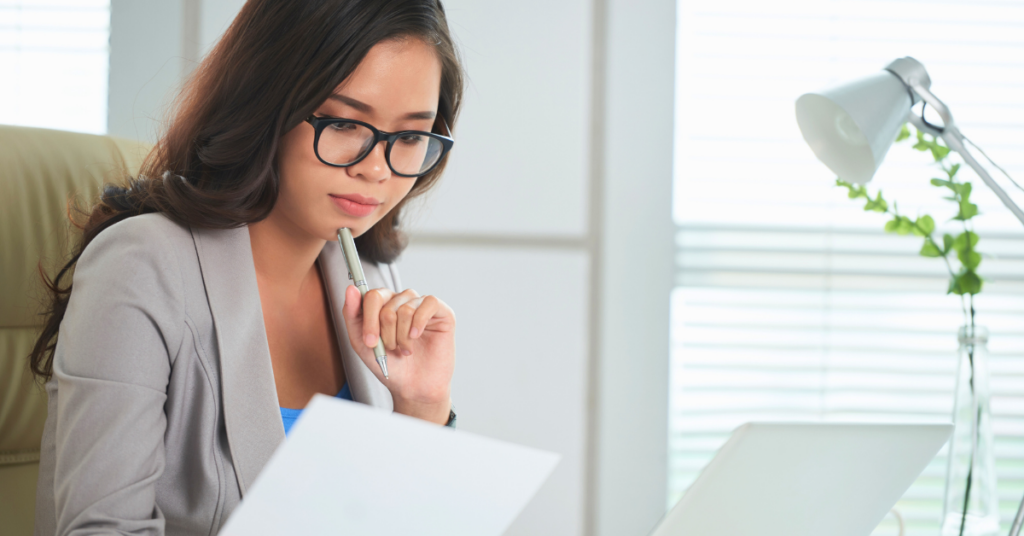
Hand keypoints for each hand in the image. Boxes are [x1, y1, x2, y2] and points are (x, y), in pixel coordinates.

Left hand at [341, 286, 454, 423]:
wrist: (414, 387)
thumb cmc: (391, 365)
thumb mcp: (363, 343)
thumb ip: (352, 314)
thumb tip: (351, 289)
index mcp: (383, 305)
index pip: (372, 296)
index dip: (369, 319)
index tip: (370, 342)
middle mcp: (402, 301)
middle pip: (386, 303)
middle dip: (385, 332)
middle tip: (390, 348)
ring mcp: (422, 305)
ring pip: (405, 308)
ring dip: (401, 335)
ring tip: (405, 349)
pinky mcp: (441, 312)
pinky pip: (428, 303)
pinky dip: (419, 323)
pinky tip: (416, 336)